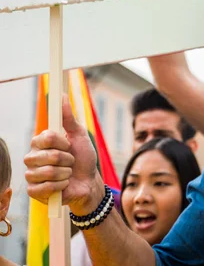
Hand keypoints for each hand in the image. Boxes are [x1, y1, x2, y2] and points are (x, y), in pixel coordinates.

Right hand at [24, 95, 101, 213]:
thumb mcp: (79, 136)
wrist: (88, 182)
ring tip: (68, 173)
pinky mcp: (33, 191)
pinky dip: (60, 186)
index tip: (69, 145)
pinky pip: (43, 188)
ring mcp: (31, 174)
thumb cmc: (83, 158)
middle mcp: (32, 157)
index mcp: (41, 142)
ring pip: (46, 172)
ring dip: (65, 174)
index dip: (62, 142)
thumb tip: (62, 96)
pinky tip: (63, 185)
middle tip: (71, 162)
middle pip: (47, 155)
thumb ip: (69, 118)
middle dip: (67, 159)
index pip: (46, 137)